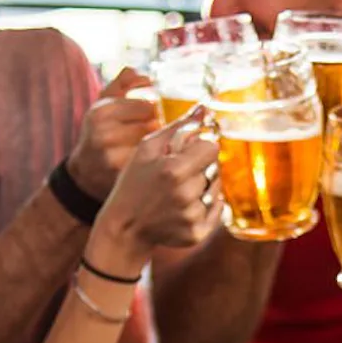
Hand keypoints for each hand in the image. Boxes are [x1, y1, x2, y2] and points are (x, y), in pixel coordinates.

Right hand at [67, 68, 162, 200]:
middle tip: (159, 132)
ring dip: (162, 144)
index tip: (154, 116)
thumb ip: (123, 85)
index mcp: (101, 112)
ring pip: (154, 145)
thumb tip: (146, 77)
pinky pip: (151, 164)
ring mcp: (112, 157)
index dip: (155, 111)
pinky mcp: (121, 177)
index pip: (147, 105)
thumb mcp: (104, 105)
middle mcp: (103, 134)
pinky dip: (157, 161)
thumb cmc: (99, 133)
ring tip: (158, 146)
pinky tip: (154, 162)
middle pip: (152, 125)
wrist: (85, 173)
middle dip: (159, 128)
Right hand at [91, 126, 221, 268]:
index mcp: (174, 169)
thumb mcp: (147, 148)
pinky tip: (185, 207)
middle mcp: (186, 194)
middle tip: (177, 177)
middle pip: (214, 169)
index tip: (185, 155)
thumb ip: (178, 127)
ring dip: (203, 188)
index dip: (199, 149)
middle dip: (200, 169)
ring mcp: (193, 216)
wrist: (125, 228)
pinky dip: (206, 207)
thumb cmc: (134, 182)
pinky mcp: (197, 234)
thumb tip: (205, 108)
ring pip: (216, 190)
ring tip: (179, 193)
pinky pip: (217, 211)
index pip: (211, 148)